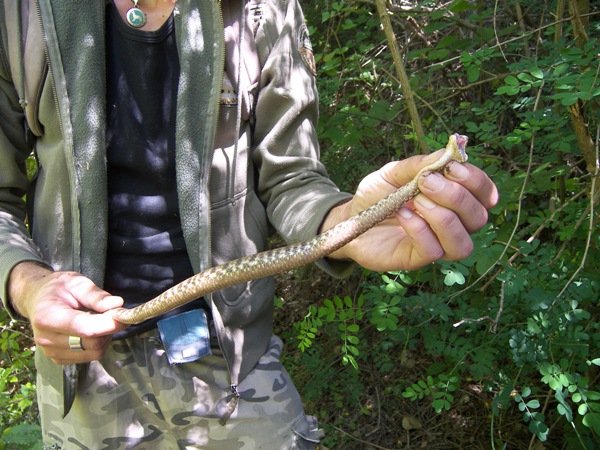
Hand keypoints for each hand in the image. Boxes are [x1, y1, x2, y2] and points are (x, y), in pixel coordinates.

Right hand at [8, 262, 127, 363]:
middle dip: (109, 329)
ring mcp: (51, 352)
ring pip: (94, 353)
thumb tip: (117, 304)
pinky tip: (92, 331)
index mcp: (47, 316)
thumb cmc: (58, 288)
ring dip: (105, 338)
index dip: (109, 324)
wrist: (37, 299)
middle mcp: (46, 339)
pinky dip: (98, 345)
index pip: (84, 328)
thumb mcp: (76, 282)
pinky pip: (89, 357)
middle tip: (113, 314)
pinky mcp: (59, 359)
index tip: (124, 316)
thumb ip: (96, 295)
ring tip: (100, 321)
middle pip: (92, 343)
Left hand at [322, 150, 498, 270]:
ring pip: (463, 244)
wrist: (349, 218)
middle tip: (426, 182)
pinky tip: (402, 215)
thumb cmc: (376, 195)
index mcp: (453, 200)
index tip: (451, 168)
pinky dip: (419, 230)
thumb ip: (419, 165)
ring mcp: (436, 245)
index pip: (485, 194)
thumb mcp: (394, 172)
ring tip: (416, 201)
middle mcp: (452, 225)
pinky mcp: (416, 259)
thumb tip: (447, 154)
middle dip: (457, 197)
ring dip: (443, 219)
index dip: (476, 182)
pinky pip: (432, 251)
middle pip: (478, 218)